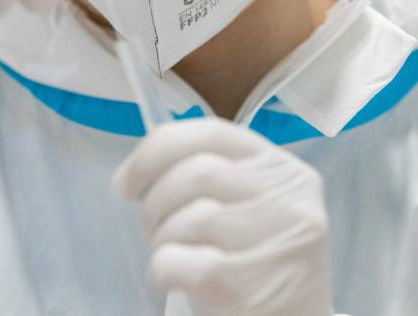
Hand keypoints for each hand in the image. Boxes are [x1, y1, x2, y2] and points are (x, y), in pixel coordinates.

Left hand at [113, 118, 333, 315]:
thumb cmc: (260, 269)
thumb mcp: (256, 211)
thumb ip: (216, 177)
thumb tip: (137, 171)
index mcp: (289, 174)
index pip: (213, 132)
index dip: (158, 150)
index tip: (128, 179)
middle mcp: (289, 203)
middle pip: (195, 173)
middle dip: (155, 200)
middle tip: (152, 227)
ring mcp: (270, 243)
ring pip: (186, 217)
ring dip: (163, 239)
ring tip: (178, 256)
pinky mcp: (240, 285)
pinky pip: (172, 260)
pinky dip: (162, 271)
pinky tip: (181, 282)